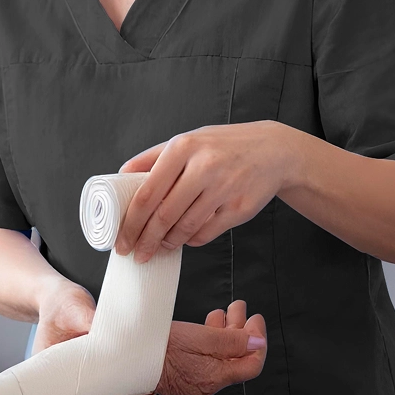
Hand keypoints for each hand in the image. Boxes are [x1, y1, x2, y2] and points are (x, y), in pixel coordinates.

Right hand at [34, 280, 161, 394]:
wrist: (60, 298)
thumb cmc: (61, 305)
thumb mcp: (72, 310)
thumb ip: (87, 321)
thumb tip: (108, 333)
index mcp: (47, 369)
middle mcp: (63, 378)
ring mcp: (78, 375)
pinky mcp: (91, 369)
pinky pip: (105, 386)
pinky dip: (121, 388)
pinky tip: (140, 389)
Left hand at [117, 121, 302, 262]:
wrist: (274, 151)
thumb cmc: (223, 146)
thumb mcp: (187, 141)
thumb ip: (153, 158)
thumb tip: (120, 176)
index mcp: (182, 147)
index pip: (147, 193)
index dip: (131, 222)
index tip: (122, 239)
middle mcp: (203, 167)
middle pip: (163, 215)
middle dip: (145, 240)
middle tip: (136, 253)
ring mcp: (224, 188)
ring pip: (185, 228)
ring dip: (168, 242)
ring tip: (159, 246)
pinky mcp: (240, 208)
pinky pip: (206, 233)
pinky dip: (191, 240)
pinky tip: (185, 238)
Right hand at [157, 300, 266, 394]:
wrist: (125, 358)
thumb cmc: (156, 348)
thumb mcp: (199, 337)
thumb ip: (232, 341)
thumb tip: (258, 344)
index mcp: (214, 377)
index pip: (251, 364)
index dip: (257, 341)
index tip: (255, 320)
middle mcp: (206, 384)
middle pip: (235, 359)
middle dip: (241, 332)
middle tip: (240, 310)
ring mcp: (193, 381)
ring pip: (219, 357)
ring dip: (225, 333)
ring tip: (223, 313)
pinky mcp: (181, 375)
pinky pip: (205, 359)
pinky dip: (210, 340)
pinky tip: (206, 326)